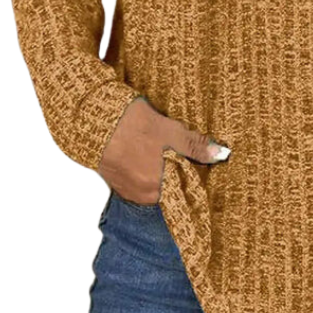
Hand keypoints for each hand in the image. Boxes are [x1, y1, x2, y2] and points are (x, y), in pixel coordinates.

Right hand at [97, 96, 230, 204]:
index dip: (196, 178)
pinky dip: (148, 167)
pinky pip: (142, 179)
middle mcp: (142, 196)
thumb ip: (196, 146)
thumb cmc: (131, 124)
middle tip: (183, 151)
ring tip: (164, 147)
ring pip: (157, 182)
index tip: (203, 167)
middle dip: (180, 172)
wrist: (91, 116)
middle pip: (172, 188)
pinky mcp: (118, 180)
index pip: (186, 194)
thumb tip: (221, 155)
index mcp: (157, 189)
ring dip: (163, 169)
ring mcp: (128, 190)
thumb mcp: (170, 131)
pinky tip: (149, 149)